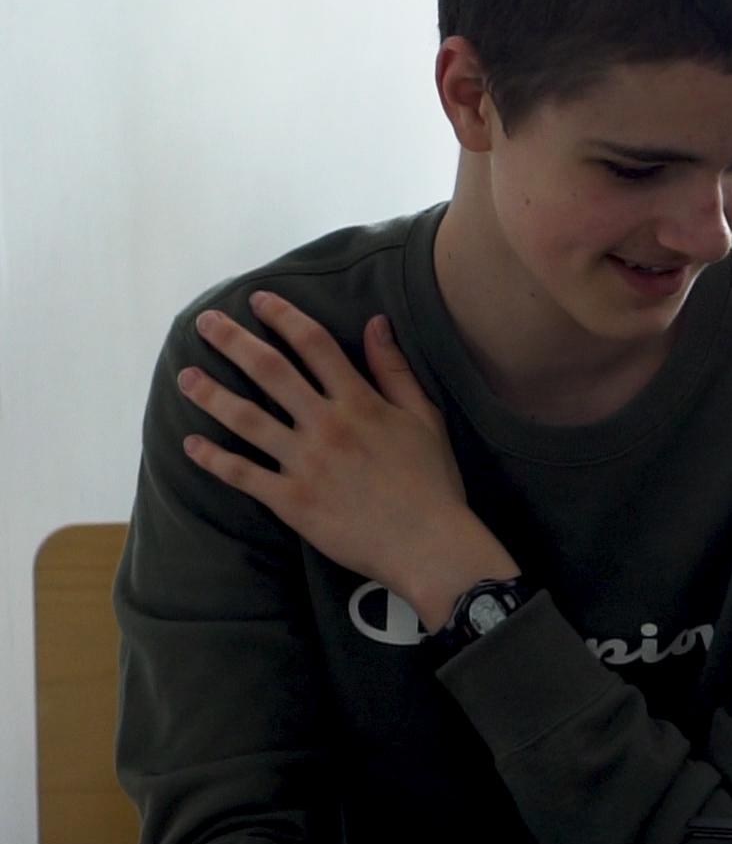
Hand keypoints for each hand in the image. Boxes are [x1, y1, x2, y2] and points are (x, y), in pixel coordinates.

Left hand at [177, 291, 517, 628]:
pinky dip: (213, 459)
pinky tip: (191, 444)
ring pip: (246, 419)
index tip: (259, 300)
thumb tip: (375, 322)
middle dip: (234, 342)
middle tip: (204, 323)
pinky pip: (243, 475)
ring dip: (212, 394)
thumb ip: (395, 370)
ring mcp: (305, 463)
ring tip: (186, 376)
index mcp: (360, 402)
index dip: (284, 317)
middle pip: (270, 372)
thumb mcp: (425, 418)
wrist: (426, 543)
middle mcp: (326, 425)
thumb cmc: (432, 481)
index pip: (314, 345)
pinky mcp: (291, 500)